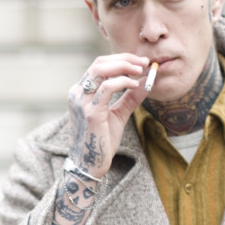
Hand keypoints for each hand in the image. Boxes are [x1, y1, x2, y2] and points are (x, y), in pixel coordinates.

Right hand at [68, 54, 150, 177]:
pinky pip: (107, 88)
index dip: (121, 60)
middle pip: (100, 63)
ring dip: (124, 66)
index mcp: (81, 92)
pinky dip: (123, 82)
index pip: (100, 65)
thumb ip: (130, 98)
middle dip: (125, 59)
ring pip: (101, 70)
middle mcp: (78, 93)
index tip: (140, 63)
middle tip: (144, 62)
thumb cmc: (101, 141)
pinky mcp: (90, 112)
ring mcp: (82, 102)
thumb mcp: (118, 115)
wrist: (89, 165)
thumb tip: (147, 82)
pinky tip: (135, 85)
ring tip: (141, 71)